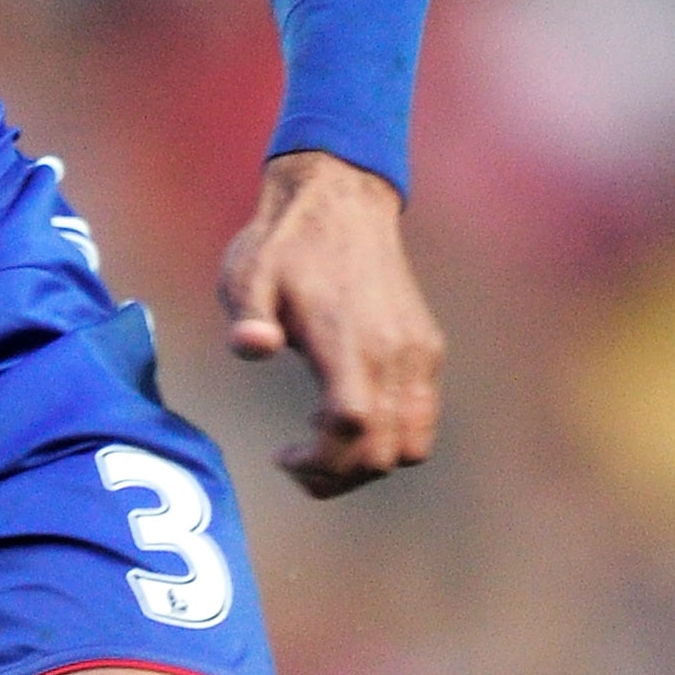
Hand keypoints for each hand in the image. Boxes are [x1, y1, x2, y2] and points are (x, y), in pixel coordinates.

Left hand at [218, 150, 442, 498]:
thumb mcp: (247, 273)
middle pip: (384, 451)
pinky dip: (389, 437)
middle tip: (296, 465)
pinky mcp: (427, 349)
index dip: (320, 462)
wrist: (341, 199)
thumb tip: (253, 345)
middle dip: (339, 475)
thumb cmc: (284, 243)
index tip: (282, 457)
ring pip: (412, 444)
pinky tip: (346, 415)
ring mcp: (418, 352)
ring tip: (324, 447)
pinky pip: (423, 418)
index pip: (350, 428)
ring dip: (368, 462)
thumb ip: (247, 315)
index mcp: (348, 339)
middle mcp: (394, 352)